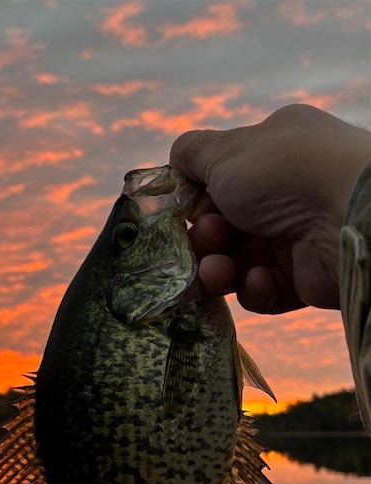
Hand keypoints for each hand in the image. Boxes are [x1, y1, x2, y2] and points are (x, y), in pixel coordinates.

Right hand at [169, 104, 370, 313]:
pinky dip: (253, 288)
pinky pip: (262, 289)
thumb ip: (191, 152)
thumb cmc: (286, 173)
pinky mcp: (304, 278)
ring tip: (219, 270)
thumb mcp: (225, 150)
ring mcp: (297, 235)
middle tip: (210, 238)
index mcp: (274, 152)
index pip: (221, 180)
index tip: (185, 210)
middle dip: (206, 237)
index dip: (197, 199)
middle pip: (224, 224)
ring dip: (219, 268)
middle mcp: (287, 192)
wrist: (351, 218)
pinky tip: (260, 279)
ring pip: (237, 260)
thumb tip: (176, 161)